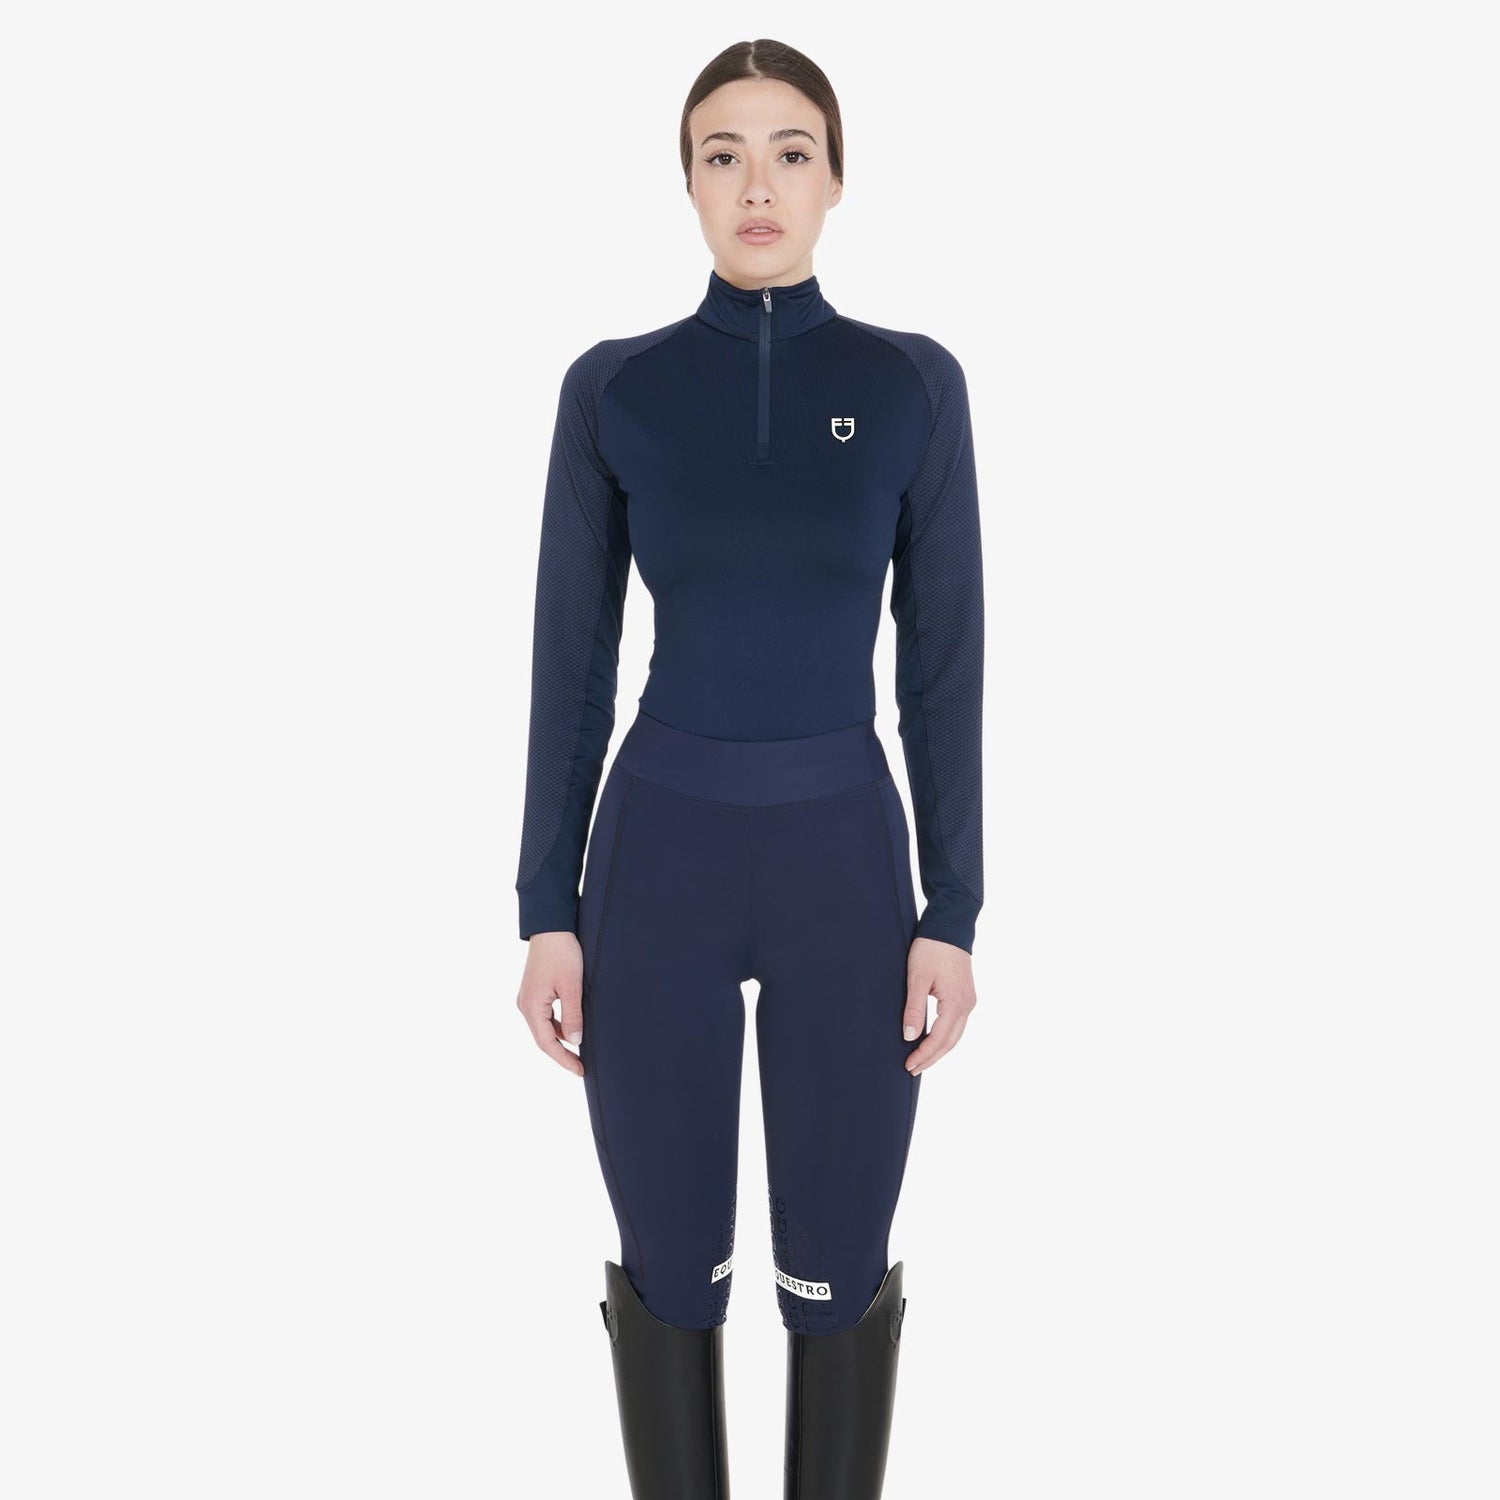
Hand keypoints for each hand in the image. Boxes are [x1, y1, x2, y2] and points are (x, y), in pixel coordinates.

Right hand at [517, 931, 585, 1076]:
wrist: (551, 927)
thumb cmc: (562, 953)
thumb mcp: (572, 986)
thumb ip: (573, 1015)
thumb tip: (574, 1041)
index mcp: (531, 1006)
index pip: (546, 1043)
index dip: (563, 1059)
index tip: (580, 1070)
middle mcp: (525, 1005)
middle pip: (544, 1038)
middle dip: (562, 1053)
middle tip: (581, 1066)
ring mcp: (528, 999)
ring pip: (545, 1027)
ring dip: (561, 1038)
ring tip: (581, 1050)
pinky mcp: (534, 992)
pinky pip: (546, 1016)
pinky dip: (559, 1025)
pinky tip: (574, 1027)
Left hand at [902, 938, 976, 1073]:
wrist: (949, 926)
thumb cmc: (931, 949)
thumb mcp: (917, 978)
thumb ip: (914, 1009)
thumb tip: (910, 1036)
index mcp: (955, 1004)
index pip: (939, 1039)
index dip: (923, 1054)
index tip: (908, 1065)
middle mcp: (967, 1005)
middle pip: (950, 1042)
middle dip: (931, 1057)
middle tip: (912, 1069)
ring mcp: (969, 1000)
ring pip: (955, 1034)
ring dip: (939, 1049)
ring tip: (921, 1059)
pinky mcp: (966, 995)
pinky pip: (957, 1024)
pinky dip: (945, 1036)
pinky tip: (933, 1039)